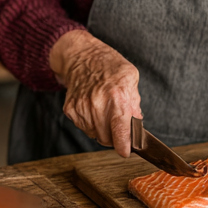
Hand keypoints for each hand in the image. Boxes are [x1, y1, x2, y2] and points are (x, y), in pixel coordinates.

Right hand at [50, 30, 140, 156]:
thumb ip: (135, 106)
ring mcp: (81, 107)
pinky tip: (93, 108)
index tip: (125, 152)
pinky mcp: (70, 110)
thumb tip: (137, 129)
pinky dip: (90, 123)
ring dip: (102, 129)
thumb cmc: (109, 66)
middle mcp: (97, 103)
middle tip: (117, 123)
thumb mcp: (131, 79)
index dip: (123, 145)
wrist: (82, 56)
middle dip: (114, 136)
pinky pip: (84, 128)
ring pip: (94, 134)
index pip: (120, 130)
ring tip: (104, 111)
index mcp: (117, 95)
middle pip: (106, 138)